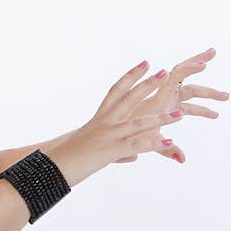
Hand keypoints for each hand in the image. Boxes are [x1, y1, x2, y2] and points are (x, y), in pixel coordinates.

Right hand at [47, 61, 185, 185]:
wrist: (50, 168)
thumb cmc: (67, 158)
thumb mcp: (92, 149)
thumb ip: (117, 150)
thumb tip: (133, 156)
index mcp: (99, 118)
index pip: (116, 90)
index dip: (131, 76)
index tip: (144, 62)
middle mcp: (104, 122)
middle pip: (129, 98)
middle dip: (148, 84)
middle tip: (164, 71)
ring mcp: (108, 136)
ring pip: (139, 123)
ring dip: (161, 119)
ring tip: (180, 114)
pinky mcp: (110, 151)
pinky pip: (136, 146)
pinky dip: (153, 143)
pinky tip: (169, 141)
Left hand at [116, 48, 229, 164]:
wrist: (118, 135)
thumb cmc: (130, 135)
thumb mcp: (150, 141)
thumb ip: (167, 149)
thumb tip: (184, 159)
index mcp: (159, 97)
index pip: (175, 77)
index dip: (189, 69)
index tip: (203, 64)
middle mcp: (164, 95)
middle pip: (188, 81)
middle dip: (203, 74)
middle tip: (217, 62)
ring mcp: (168, 100)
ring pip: (191, 92)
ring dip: (208, 94)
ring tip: (226, 97)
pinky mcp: (168, 108)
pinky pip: (188, 106)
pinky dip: (201, 109)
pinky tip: (214, 114)